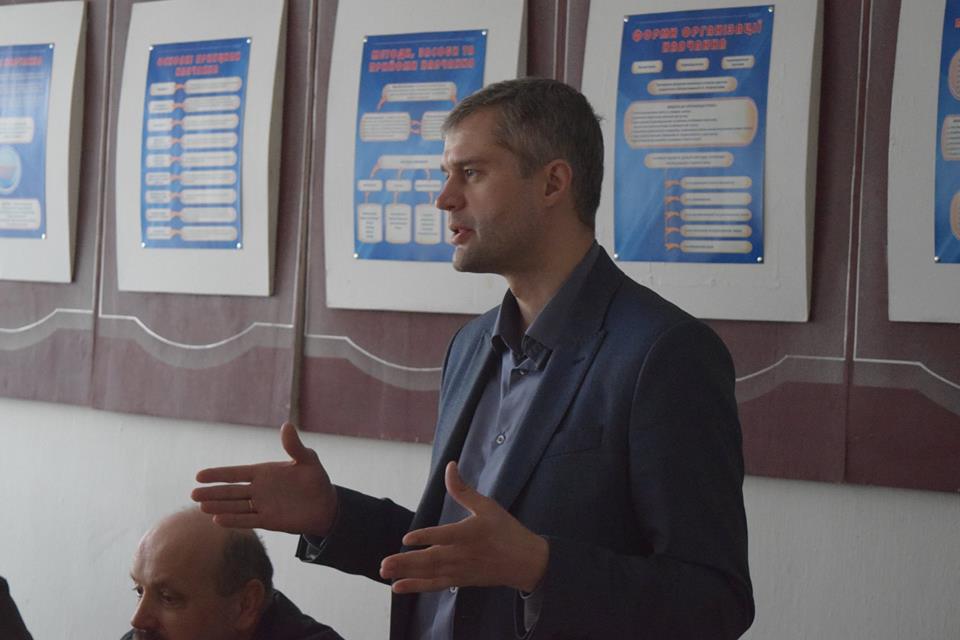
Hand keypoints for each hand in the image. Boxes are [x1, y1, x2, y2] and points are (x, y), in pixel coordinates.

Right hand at [191, 422, 337, 536]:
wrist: (326, 505)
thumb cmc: (316, 480)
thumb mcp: (308, 460)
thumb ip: (295, 446)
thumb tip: (287, 425)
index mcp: (264, 473)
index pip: (236, 473)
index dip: (218, 474)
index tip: (199, 476)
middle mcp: (259, 490)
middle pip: (231, 491)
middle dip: (213, 492)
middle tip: (193, 494)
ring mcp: (262, 506)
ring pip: (235, 506)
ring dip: (219, 507)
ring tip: (201, 507)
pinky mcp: (269, 521)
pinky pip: (248, 520)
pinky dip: (234, 520)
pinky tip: (218, 520)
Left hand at [379, 461, 548, 593]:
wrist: (525, 562)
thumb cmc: (506, 530)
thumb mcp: (487, 506)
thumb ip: (463, 490)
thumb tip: (450, 466)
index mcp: (471, 533)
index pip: (445, 536)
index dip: (426, 537)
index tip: (407, 539)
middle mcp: (463, 554)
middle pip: (431, 559)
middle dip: (406, 562)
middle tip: (384, 564)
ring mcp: (460, 570)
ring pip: (430, 573)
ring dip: (406, 574)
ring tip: (385, 572)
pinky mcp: (460, 580)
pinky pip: (435, 585)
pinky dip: (417, 587)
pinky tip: (398, 587)